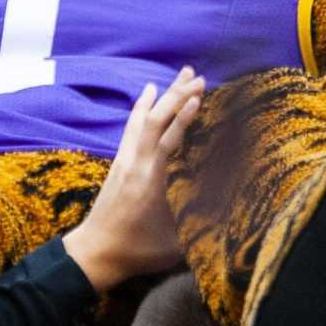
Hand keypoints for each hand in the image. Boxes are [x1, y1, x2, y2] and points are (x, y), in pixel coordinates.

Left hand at [64, 67, 205, 293]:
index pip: (168, 142)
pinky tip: (149, 91)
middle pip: (155, 121)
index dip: (184, 119)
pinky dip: (143, 105)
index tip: (199, 97)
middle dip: (178, 95)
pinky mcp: (119, 162)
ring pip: (143, 118)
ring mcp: (125, 161)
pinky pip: (132, 125)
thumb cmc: (137, 251)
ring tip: (182, 73)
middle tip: (199, 77)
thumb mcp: (174, 245)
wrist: (94, 252)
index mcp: (151, 184)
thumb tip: (231, 211)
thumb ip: (199, 225)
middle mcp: (136, 165)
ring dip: (164, 94)